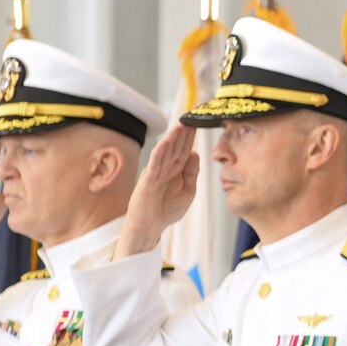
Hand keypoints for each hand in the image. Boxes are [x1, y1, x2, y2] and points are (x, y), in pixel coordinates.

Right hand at [115, 124, 199, 259]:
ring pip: (165, 152)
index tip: (198, 123)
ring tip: (180, 125)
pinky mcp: (147, 181)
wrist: (150, 227)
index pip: (185, 150)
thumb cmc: (167, 210)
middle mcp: (166, 168)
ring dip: (172, 139)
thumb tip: (196, 153)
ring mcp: (156, 173)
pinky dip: (159, 153)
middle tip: (191, 118)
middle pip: (176, 147)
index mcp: (176, 170)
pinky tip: (165, 143)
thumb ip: (191, 173)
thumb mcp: (187, 191)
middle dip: (184, 133)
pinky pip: (154, 164)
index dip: (191, 138)